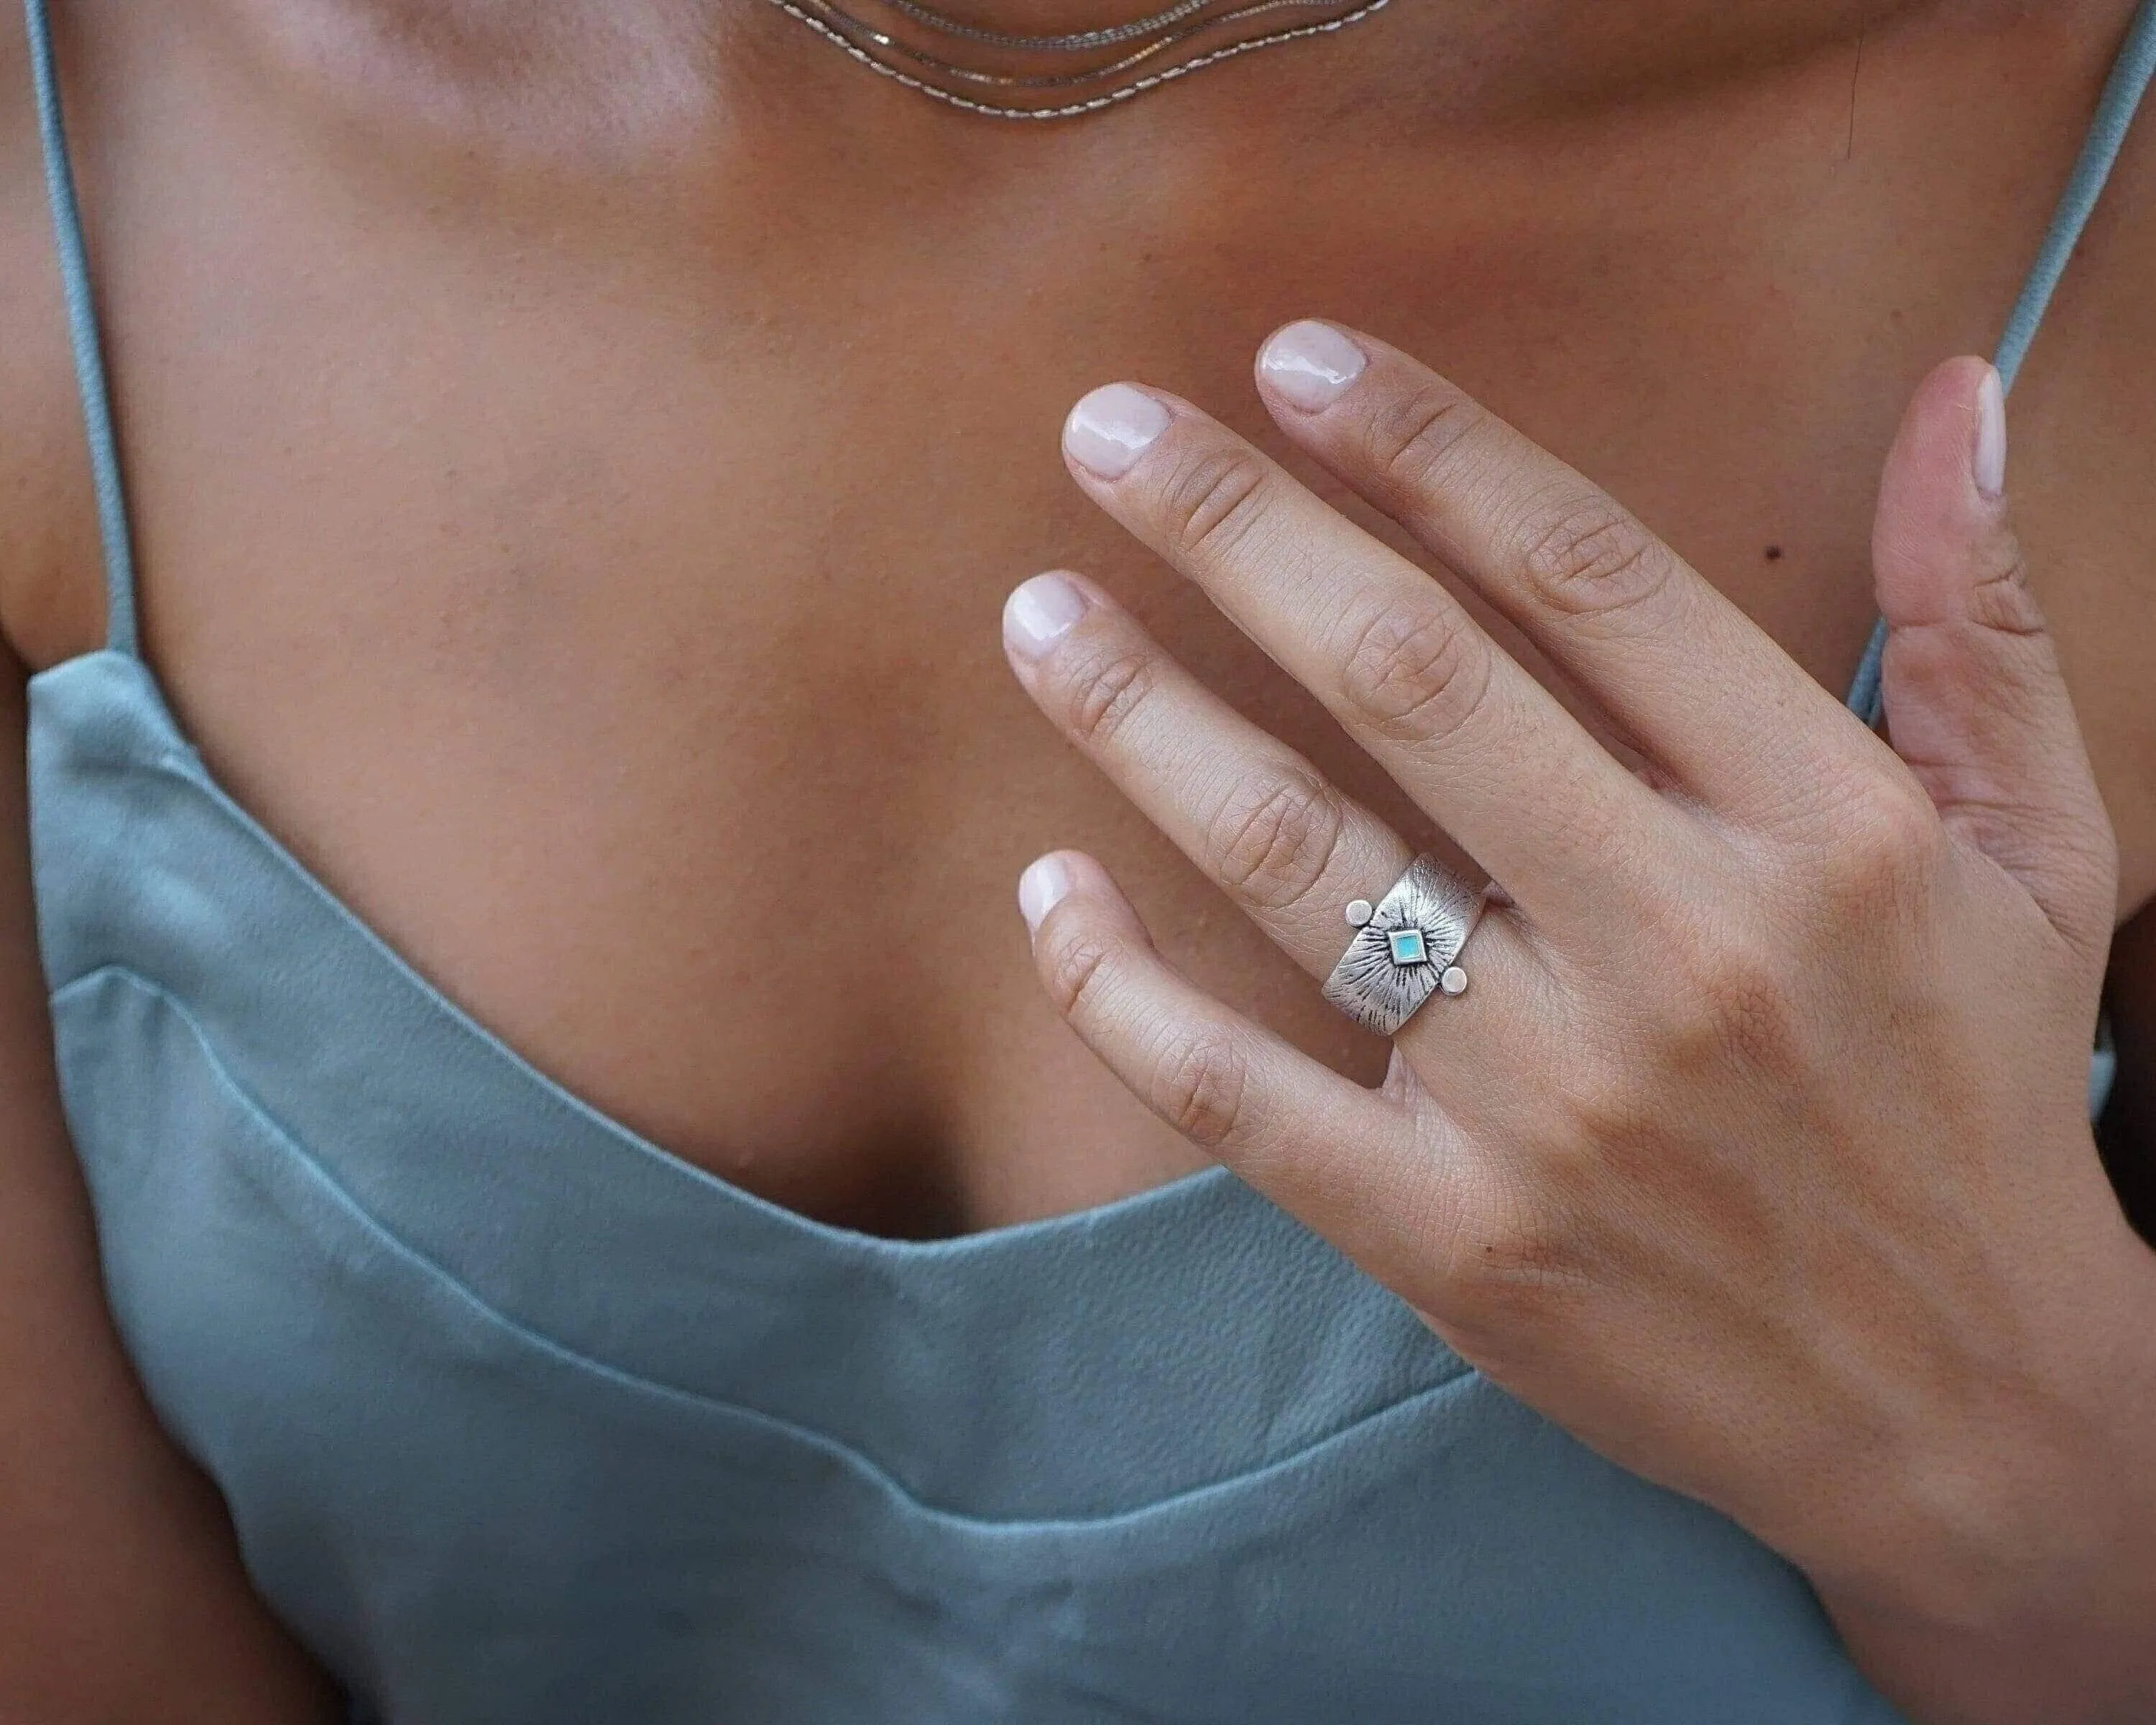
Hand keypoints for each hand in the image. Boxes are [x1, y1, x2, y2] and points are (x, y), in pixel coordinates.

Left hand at [1001, 322, 2155, 1721]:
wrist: (1965, 1408)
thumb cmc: (1976, 1100)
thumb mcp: (2035, 850)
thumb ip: (1982, 620)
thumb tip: (1950, 391)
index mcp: (1819, 824)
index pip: (1586, 573)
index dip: (1425, 447)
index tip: (1294, 363)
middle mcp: (1680, 943)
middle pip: (1410, 680)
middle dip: (1238, 532)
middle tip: (1102, 433)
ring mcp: (1553, 1102)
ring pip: (1298, 862)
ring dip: (1144, 718)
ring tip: (1037, 615)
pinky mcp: (1455, 1240)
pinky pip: (1239, 1092)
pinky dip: (1119, 987)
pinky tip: (1045, 888)